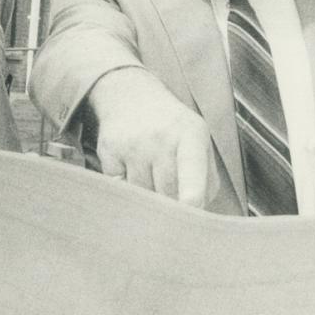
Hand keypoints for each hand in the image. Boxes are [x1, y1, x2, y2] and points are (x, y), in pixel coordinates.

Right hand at [86, 69, 209, 207]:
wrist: (132, 96)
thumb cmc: (173, 128)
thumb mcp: (198, 142)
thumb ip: (205, 181)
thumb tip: (196, 218)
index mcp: (191, 134)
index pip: (192, 171)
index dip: (191, 195)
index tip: (190, 208)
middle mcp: (161, 137)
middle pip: (167, 193)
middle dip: (171, 203)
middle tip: (171, 192)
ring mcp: (133, 144)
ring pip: (143, 195)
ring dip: (148, 196)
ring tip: (152, 174)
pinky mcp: (109, 152)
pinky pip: (121, 189)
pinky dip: (128, 190)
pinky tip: (133, 169)